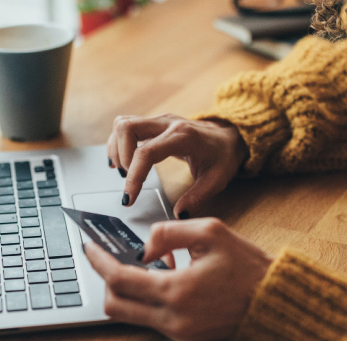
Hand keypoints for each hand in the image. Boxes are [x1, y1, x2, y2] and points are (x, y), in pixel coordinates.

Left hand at [85, 218, 271, 340]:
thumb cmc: (248, 267)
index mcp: (176, 291)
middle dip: (106, 280)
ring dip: (129, 291)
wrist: (274, 303)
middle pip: (115, 306)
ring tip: (148, 266)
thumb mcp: (210, 232)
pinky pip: (151, 320)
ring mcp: (178, 334)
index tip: (89, 248)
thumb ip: (168, 233)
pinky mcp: (185, 340)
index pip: (119, 279)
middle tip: (111, 259)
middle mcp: (172, 319)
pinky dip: (148, 300)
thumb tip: (144, 248)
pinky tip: (166, 281)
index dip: (99, 262)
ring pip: (130, 315)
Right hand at [107, 114, 248, 217]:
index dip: (134, 177)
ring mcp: (159, 121)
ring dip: (117, 149)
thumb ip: (197, 198)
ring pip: (123, 124)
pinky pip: (126, 126)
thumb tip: (178, 214)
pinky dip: (118, 144)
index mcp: (183, 137)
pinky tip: (122, 162)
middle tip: (128, 179)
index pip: (146, 153)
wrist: (229, 136)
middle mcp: (167, 123)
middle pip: (127, 128)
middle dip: (121, 157)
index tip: (129, 198)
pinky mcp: (153, 123)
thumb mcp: (217, 180)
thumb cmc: (223, 156)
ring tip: (125, 171)